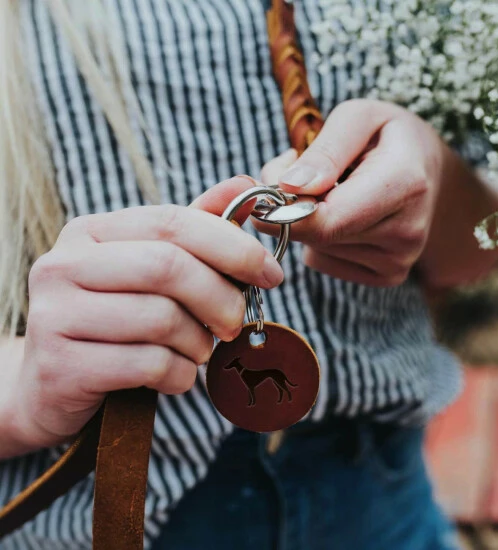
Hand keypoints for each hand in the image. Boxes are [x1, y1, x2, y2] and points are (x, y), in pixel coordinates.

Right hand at [9, 177, 283, 450]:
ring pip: (162, 319)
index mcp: (91, 232)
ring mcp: (56, 315)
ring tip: (199, 350)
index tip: (271, 274)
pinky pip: (149, 365)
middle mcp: (64, 265)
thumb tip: (244, 186)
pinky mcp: (63, 367)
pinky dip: (180, 375)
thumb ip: (196, 227)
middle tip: (236, 322)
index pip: (174, 222)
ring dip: (199, 342)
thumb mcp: (151, 267)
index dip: (233, 247)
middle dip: (221, 298)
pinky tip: (176, 375)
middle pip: (169, 267)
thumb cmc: (115, 319)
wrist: (51, 383)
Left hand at [257, 99, 444, 286]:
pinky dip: (319, 239)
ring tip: (331, 191)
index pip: (330, 219)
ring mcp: (399, 260)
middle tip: (296, 175)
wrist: (430, 171)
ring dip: (307, 221)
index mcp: (405, 183)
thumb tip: (291, 187)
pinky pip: (324, 262)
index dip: (286, 211)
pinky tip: (341, 215)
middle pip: (319, 235)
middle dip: (292, 207)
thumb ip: (326, 149)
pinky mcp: (387, 276)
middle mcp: (407, 231)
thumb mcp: (359, 117)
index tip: (261, 196)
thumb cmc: (388, 137)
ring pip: (317, 249)